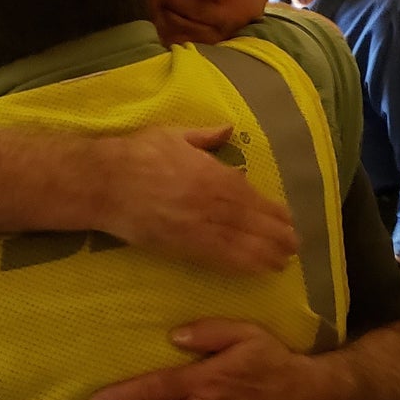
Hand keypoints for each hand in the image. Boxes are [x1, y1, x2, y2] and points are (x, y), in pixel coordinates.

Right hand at [103, 127, 297, 275]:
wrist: (104, 181)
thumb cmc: (138, 153)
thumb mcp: (175, 134)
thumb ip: (205, 136)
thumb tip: (228, 129)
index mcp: (213, 173)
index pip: (252, 196)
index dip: (273, 211)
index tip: (289, 220)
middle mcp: (212, 202)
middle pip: (253, 223)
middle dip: (277, 237)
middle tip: (295, 248)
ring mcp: (198, 226)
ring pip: (241, 244)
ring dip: (265, 255)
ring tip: (282, 264)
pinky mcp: (181, 246)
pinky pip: (218, 258)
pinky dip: (239, 265)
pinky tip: (254, 271)